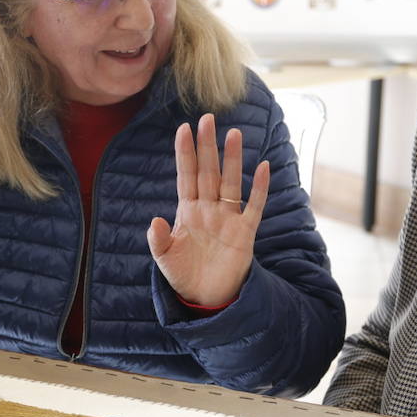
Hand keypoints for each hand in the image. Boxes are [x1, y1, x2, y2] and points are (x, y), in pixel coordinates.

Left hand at [147, 113, 269, 306]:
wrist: (206, 298)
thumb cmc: (184, 275)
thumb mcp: (165, 259)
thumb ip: (158, 240)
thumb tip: (154, 220)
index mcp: (187, 211)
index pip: (186, 175)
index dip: (185, 153)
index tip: (183, 128)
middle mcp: (208, 209)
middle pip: (209, 171)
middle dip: (207, 146)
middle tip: (208, 119)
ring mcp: (228, 219)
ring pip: (231, 182)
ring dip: (232, 159)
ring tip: (233, 134)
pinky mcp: (244, 233)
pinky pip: (254, 206)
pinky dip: (259, 188)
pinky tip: (262, 167)